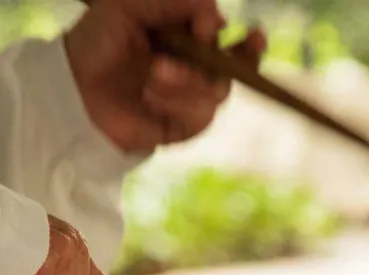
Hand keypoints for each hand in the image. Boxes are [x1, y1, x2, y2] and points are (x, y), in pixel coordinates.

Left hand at [64, 0, 266, 152]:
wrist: (75, 91)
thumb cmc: (96, 43)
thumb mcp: (128, 8)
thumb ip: (171, 3)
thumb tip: (214, 13)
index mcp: (184, 35)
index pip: (221, 32)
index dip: (223, 29)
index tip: (205, 27)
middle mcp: (194, 66)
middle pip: (237, 64)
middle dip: (243, 56)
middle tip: (251, 43)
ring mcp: (191, 98)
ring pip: (219, 89)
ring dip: (188, 79)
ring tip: (153, 73)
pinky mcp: (185, 126)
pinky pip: (201, 115)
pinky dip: (177, 103)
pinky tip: (151, 97)